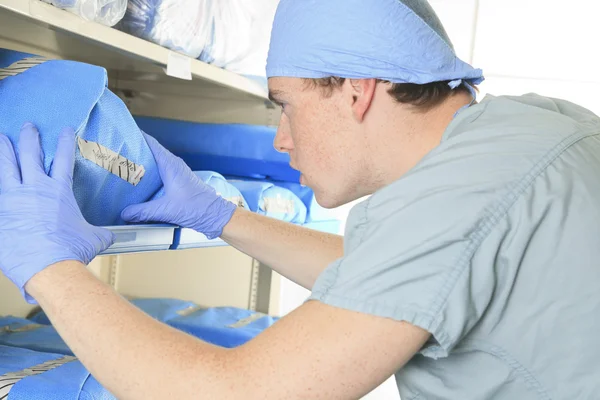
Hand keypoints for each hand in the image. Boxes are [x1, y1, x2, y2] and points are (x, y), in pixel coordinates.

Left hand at [0, 123, 114, 302]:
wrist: (49, 266)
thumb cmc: (71, 251)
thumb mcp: (93, 238)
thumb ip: (99, 232)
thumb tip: (109, 236)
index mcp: (58, 191)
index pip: (64, 158)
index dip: (65, 141)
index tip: (64, 130)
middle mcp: (34, 188)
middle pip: (30, 154)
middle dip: (29, 138)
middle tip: (27, 127)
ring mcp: (12, 198)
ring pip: (5, 166)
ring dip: (3, 151)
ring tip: (1, 139)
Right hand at [121, 133, 236, 239]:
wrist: (215, 216)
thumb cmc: (197, 208)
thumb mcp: (166, 210)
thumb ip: (143, 211)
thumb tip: (124, 213)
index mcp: (171, 165)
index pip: (151, 143)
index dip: (136, 137)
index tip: (122, 133)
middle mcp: (174, 165)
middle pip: (150, 153)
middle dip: (134, 152)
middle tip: (115, 152)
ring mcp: (176, 173)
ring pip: (155, 164)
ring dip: (141, 165)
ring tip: (122, 167)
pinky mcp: (177, 182)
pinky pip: (159, 174)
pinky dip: (148, 176)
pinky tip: (138, 184)